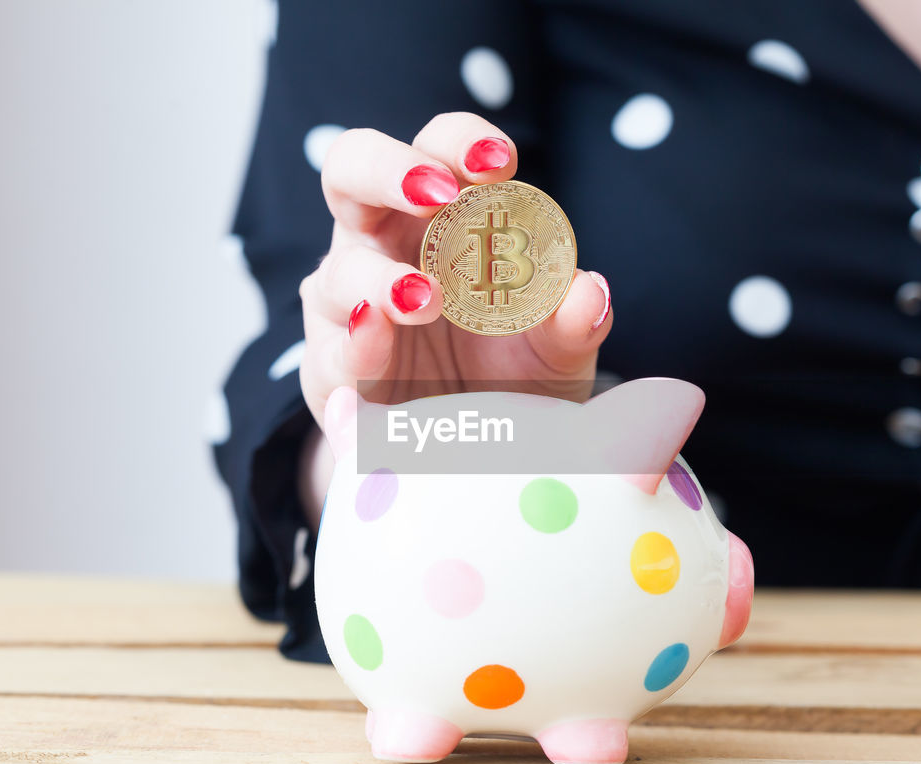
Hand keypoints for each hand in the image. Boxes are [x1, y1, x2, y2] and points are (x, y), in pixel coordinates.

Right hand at [295, 112, 611, 525]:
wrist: (476, 463)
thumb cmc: (513, 381)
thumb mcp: (557, 354)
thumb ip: (574, 322)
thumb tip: (589, 292)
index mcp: (441, 218)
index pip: (439, 150)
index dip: (461, 143)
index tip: (500, 163)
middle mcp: (382, 244)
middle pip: (352, 170)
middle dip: (389, 169)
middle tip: (438, 194)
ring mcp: (348, 305)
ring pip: (340, 269)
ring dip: (381, 277)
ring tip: (426, 297)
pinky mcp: (332, 372)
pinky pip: (331, 352)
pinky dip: (356, 344)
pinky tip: (378, 335)